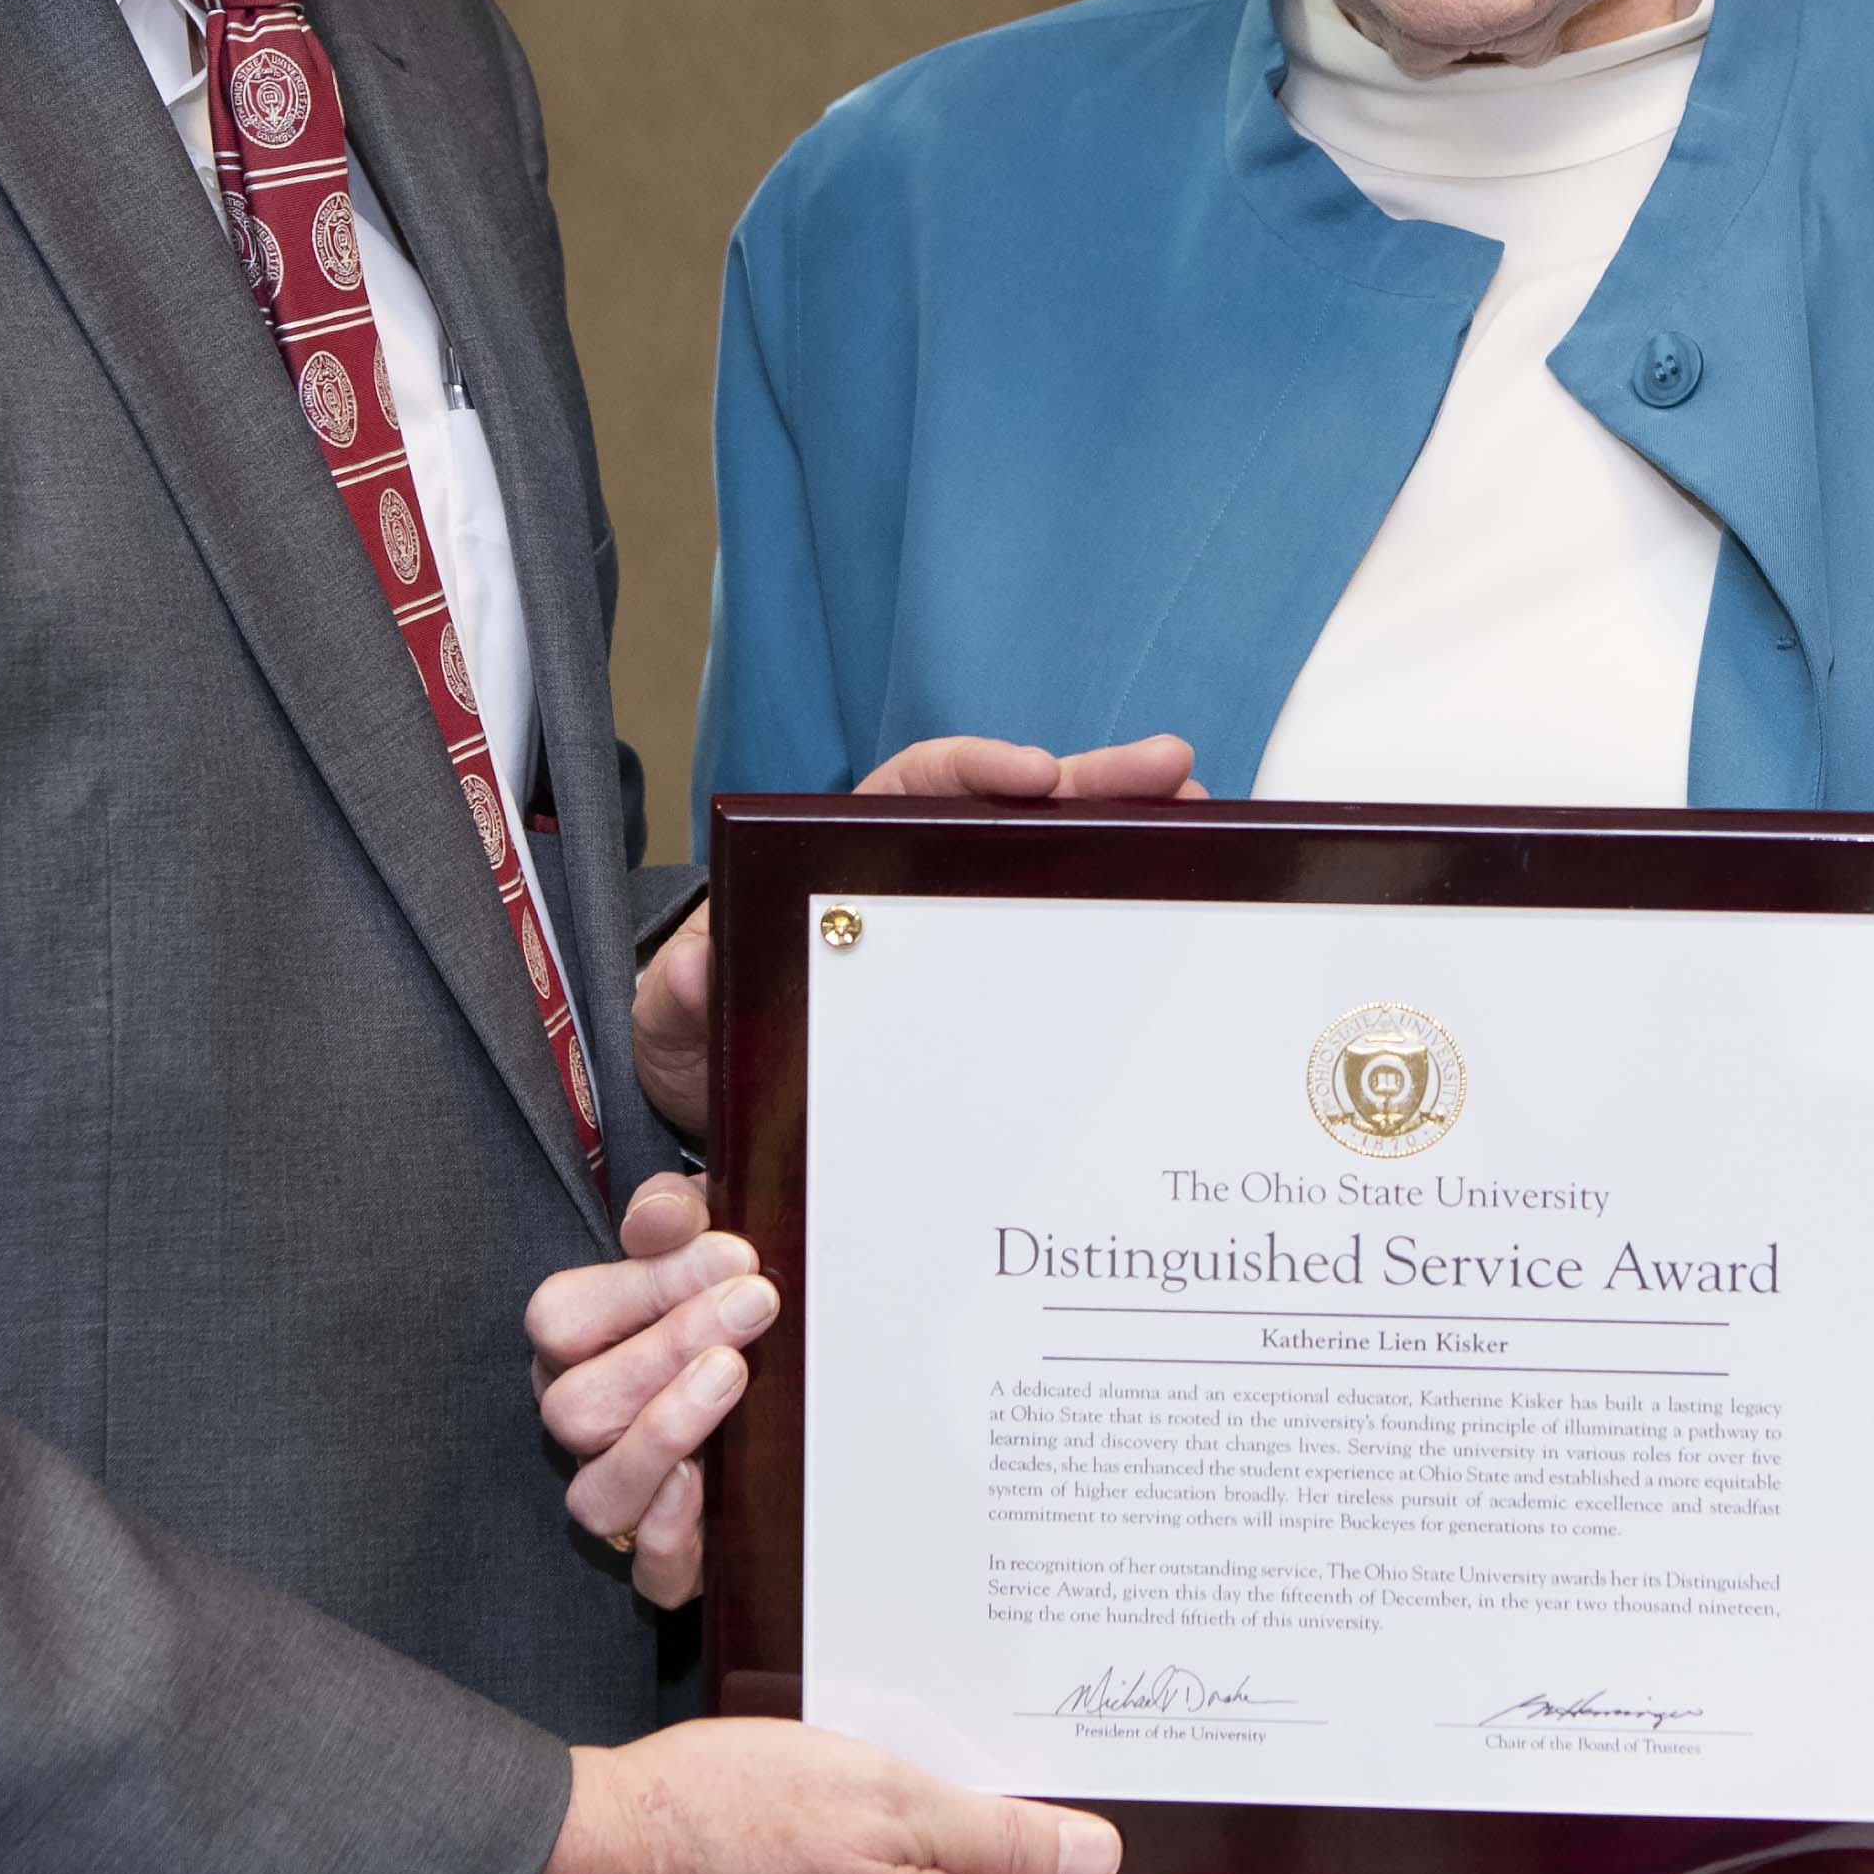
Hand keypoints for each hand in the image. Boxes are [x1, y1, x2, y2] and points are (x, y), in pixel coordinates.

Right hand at [527, 1173, 778, 1606]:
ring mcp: (624, 1491)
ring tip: (732, 1376)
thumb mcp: (709, 1237)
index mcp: (578, 1344)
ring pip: (597, 1493)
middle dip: (667, 1349)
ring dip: (662, 1432)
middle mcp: (585, 1421)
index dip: (642, 1287)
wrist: (792, 1380)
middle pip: (577, 1405)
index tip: (734, 1255)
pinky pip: (647, 1567)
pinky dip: (670, 1532)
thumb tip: (659, 1218)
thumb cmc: (731, 1298)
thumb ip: (676, 1215)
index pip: (562, 1318)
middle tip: (753, 1304)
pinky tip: (706, 1481)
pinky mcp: (672, 1554)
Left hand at [627, 731, 1204, 1140]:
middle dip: (1091, 784)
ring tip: (1197, 817)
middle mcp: (907, 882)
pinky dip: (1113, 925)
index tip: (1031, 776)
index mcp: (837, 862)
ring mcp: (948, 932)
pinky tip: (1176, 919)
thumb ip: (682, 992)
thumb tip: (695, 971)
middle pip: (1007, 814)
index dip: (972, 772)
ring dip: (1120, 839)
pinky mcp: (977, 993)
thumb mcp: (676, 1014)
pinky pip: (1050, 948)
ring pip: (1045, 870)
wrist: (716, 1104)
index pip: (910, 790)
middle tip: (1169, 768)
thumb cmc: (699, 1034)